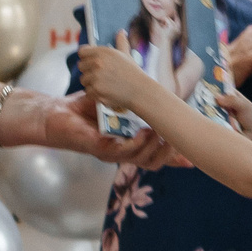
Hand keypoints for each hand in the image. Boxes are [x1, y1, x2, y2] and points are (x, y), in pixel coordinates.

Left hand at [20, 85, 176, 168]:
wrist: (57, 113)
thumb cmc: (86, 108)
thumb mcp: (118, 101)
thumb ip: (136, 99)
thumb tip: (156, 87)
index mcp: (130, 143)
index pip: (157, 154)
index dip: (175, 157)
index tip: (194, 156)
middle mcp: (123, 152)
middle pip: (153, 162)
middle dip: (169, 153)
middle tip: (178, 139)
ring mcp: (112, 153)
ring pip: (140, 159)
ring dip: (154, 148)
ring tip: (162, 134)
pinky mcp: (99, 149)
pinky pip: (121, 152)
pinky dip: (134, 144)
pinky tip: (142, 132)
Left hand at [74, 46, 153, 113]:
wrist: (139, 90)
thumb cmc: (133, 72)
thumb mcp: (126, 54)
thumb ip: (120, 42)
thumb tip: (121, 31)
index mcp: (103, 52)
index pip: (82, 52)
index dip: (86, 57)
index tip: (91, 62)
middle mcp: (97, 63)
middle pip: (81, 66)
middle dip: (89, 71)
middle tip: (101, 75)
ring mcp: (95, 78)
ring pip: (84, 80)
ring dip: (91, 83)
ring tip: (104, 84)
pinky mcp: (96, 91)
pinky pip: (88, 92)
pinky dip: (95, 94)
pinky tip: (105, 92)